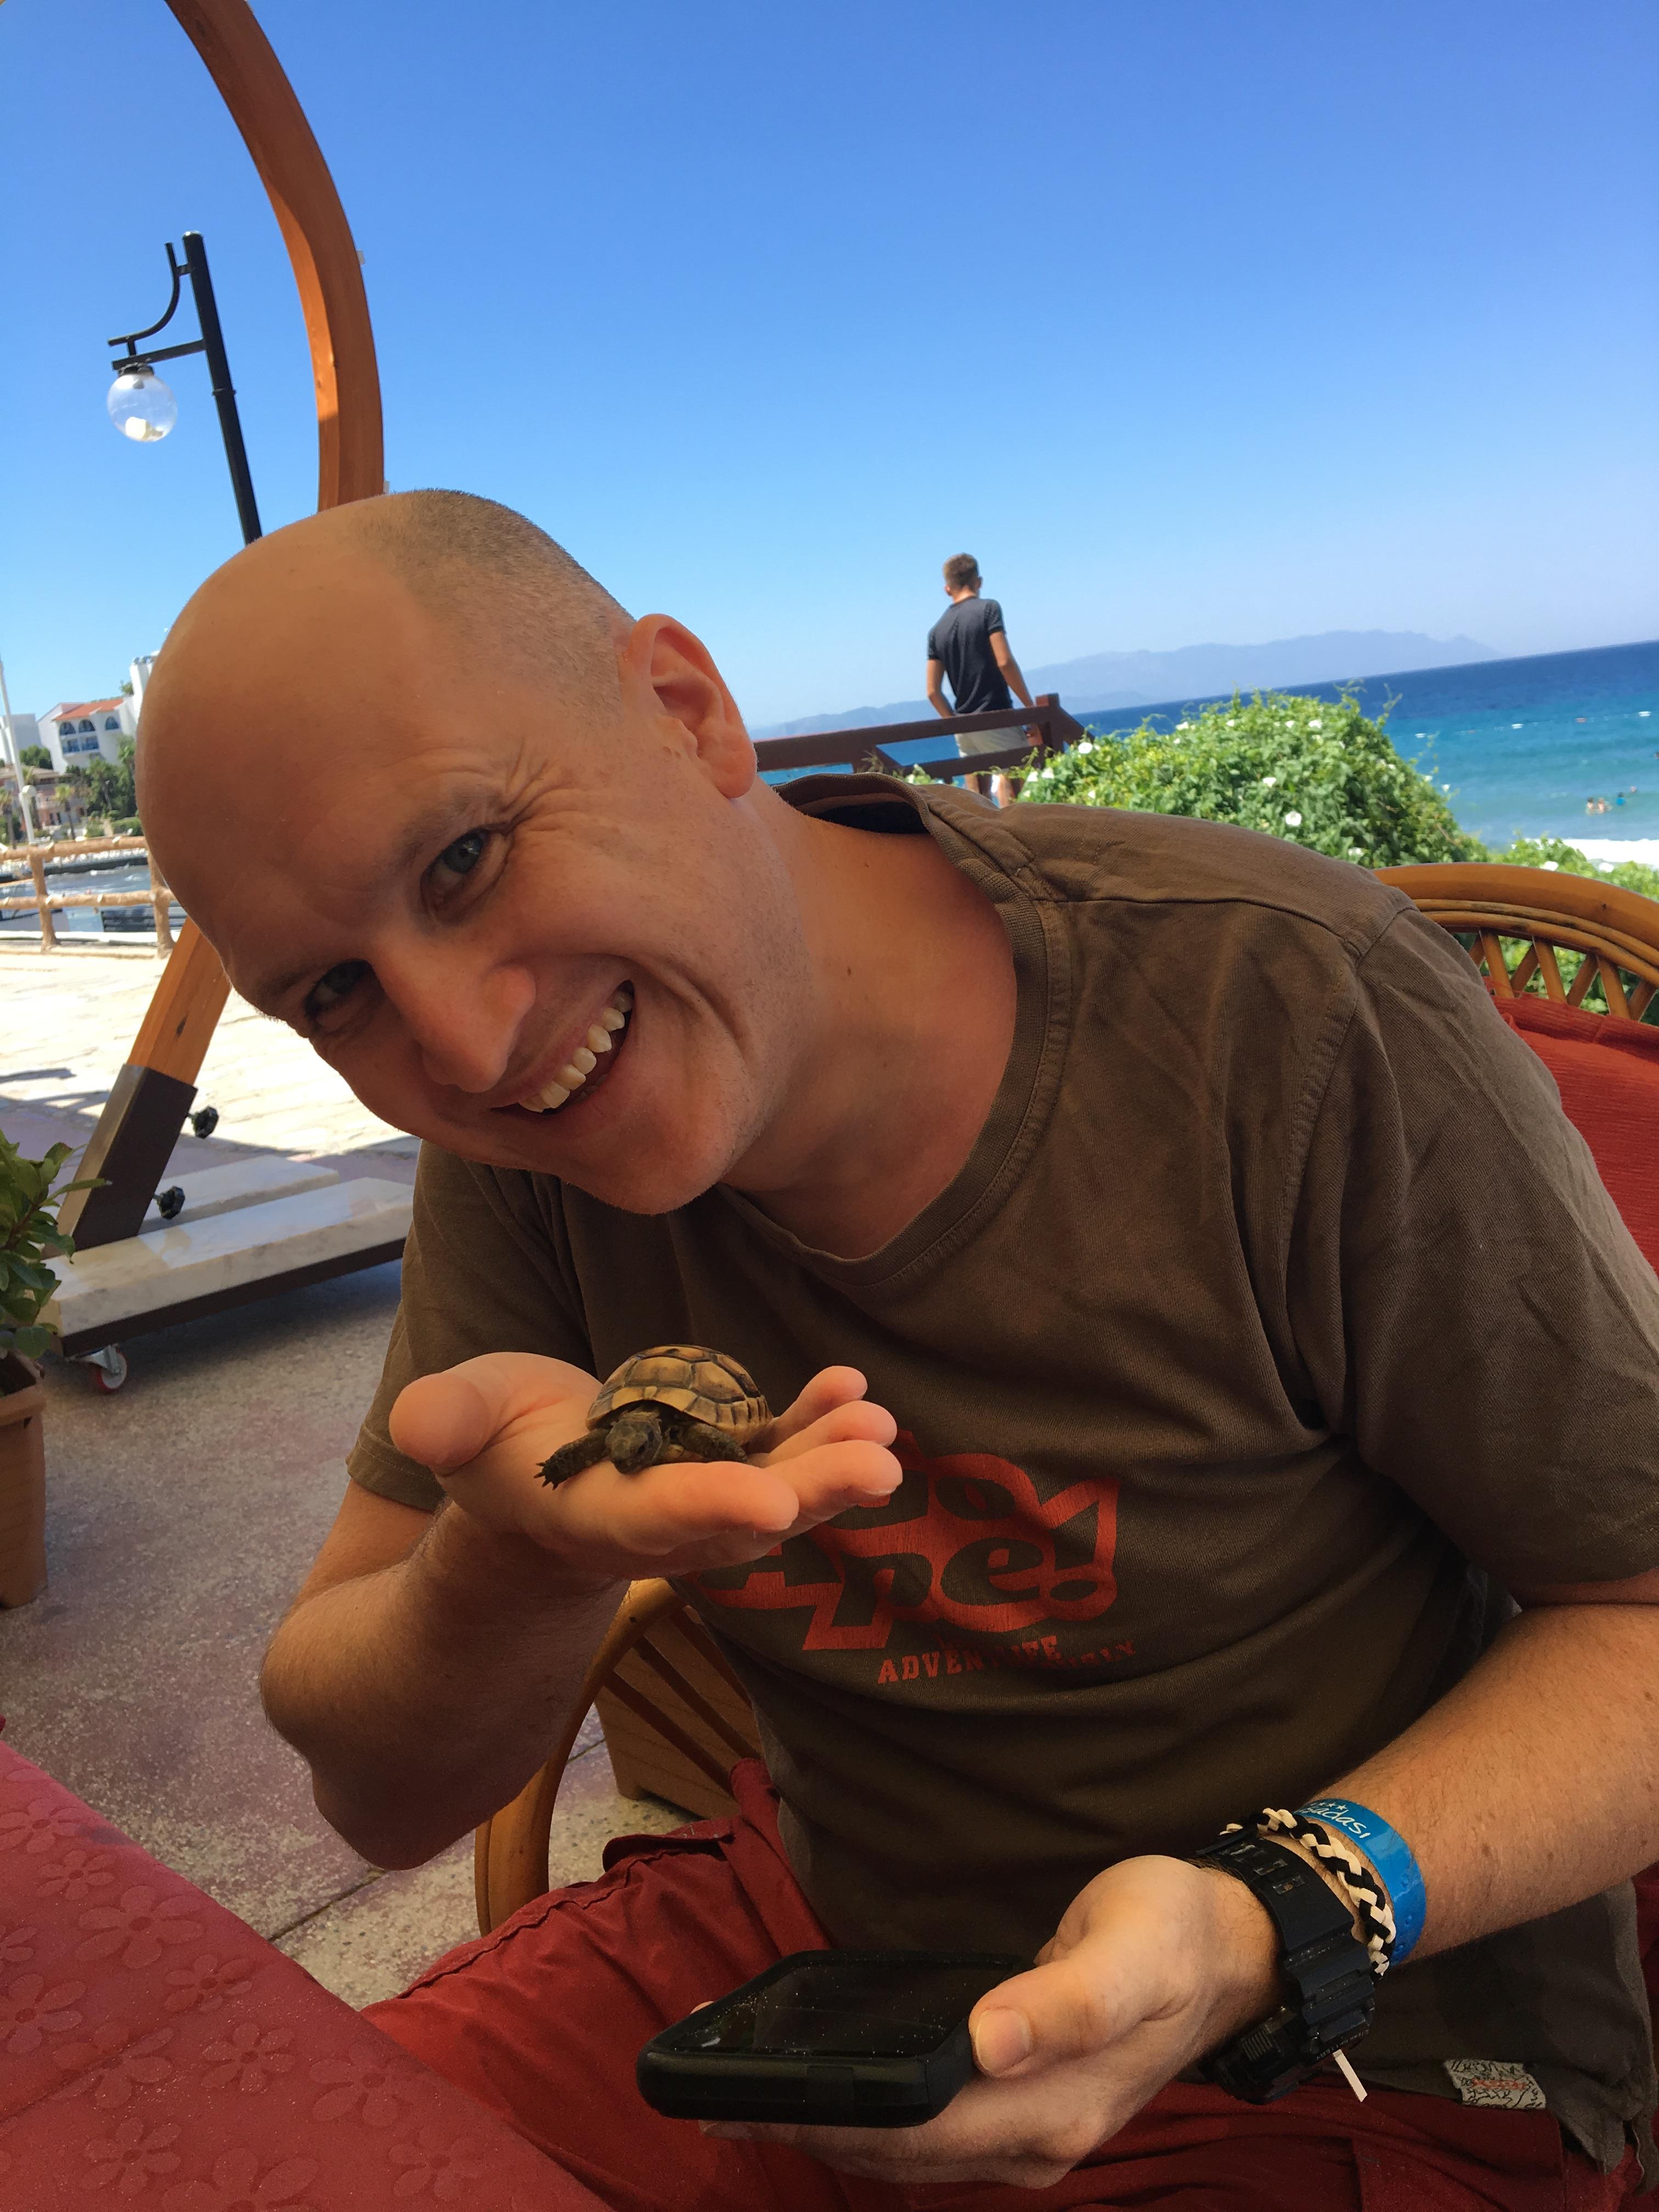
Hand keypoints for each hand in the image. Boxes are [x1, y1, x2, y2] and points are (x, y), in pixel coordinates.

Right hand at [388, 1354, 899, 1581]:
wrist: (529, 1475)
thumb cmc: (491, 1443)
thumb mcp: (456, 1422)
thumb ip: (444, 1420)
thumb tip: (419, 1426)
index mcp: (589, 1516)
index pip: (654, 1518)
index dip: (710, 1507)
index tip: (771, 1501)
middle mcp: (659, 1522)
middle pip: (741, 1516)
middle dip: (812, 1493)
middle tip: (880, 1466)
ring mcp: (703, 1495)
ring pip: (777, 1488)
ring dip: (833, 1464)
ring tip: (882, 1427)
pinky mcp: (728, 1464)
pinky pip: (780, 1451)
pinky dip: (817, 1424)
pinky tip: (853, 1388)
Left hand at [702, 1856, 1282, 2187]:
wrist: (1228, 1946)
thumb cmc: (1171, 1930)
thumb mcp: (1131, 1951)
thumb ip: (1066, 2002)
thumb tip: (990, 2042)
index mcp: (1057, 2109)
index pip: (917, 2129)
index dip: (832, 2117)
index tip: (749, 2099)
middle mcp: (1039, 2139)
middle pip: (902, 2149)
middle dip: (809, 2125)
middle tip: (718, 2098)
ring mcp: (1032, 2130)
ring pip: (911, 2146)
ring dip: (833, 2123)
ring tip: (751, 2094)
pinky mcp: (1025, 2106)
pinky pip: (930, 2123)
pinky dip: (873, 2108)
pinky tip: (834, 2083)